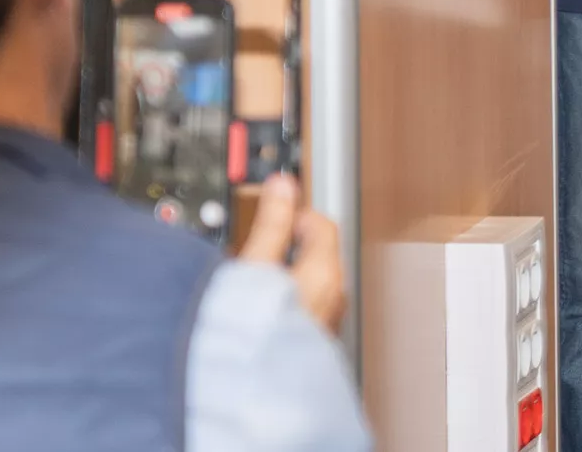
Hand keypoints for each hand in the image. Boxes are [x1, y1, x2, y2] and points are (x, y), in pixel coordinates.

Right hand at [238, 172, 345, 331]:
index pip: (321, 224)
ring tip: (247, 288)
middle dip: (284, 248)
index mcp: (326, 273)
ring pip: (308, 287)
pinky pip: (301, 314)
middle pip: (315, 255)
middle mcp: (334, 299)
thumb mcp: (255, 268)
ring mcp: (325, 325)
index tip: (270, 208)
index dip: (293, 212)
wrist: (253, 397)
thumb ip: (272, 223)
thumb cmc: (255, 337)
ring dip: (281, 280)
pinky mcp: (311, 347)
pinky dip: (282, 307)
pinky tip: (254, 318)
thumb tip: (283, 184)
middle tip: (250, 251)